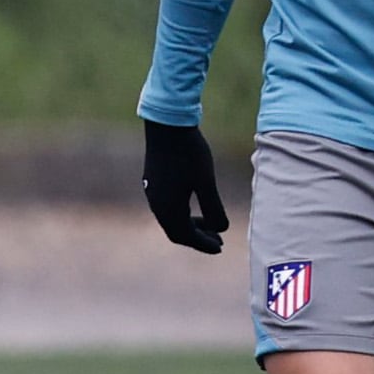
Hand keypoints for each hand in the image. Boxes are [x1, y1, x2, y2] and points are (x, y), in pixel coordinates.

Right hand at [141, 118, 225, 253]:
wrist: (167, 126)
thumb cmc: (189, 153)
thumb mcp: (206, 182)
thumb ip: (213, 209)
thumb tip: (221, 229)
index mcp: (168, 208)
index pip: (185, 236)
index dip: (204, 244)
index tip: (221, 247)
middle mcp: (156, 204)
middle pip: (176, 231)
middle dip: (198, 237)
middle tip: (219, 240)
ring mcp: (152, 192)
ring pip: (171, 219)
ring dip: (190, 225)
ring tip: (210, 224)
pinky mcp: (153, 181)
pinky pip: (167, 207)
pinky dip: (182, 213)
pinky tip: (194, 205)